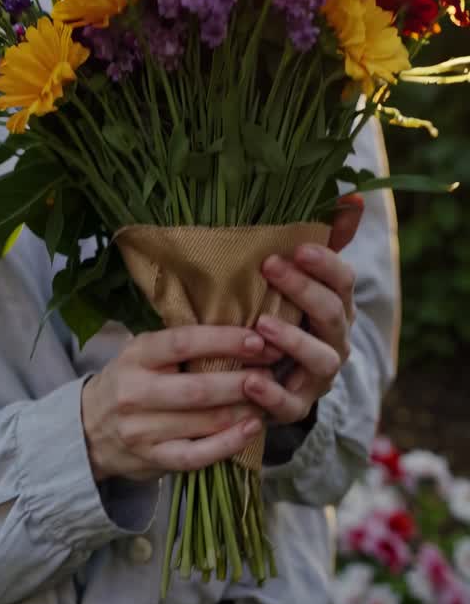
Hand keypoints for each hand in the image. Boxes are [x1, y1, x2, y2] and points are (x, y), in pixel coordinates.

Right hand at [81, 326, 280, 481]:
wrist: (86, 429)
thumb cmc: (129, 382)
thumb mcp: (141, 353)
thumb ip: (178, 344)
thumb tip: (238, 328)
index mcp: (135, 356)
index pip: (182, 343)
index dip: (223, 341)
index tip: (257, 339)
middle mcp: (135, 392)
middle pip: (199, 388)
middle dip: (243, 380)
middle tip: (274, 371)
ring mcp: (142, 430)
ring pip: (204, 421)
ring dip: (244, 409)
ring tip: (270, 397)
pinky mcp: (152, 460)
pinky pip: (198, 455)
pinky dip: (229, 443)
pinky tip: (252, 428)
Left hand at [240, 196, 363, 424]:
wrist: (276, 377)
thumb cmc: (283, 314)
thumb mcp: (297, 278)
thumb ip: (322, 240)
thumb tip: (353, 197)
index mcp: (336, 306)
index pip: (343, 281)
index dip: (325, 264)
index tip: (299, 247)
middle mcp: (335, 340)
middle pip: (331, 314)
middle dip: (303, 290)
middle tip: (270, 266)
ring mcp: (319, 375)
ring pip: (321, 360)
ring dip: (293, 341)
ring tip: (263, 325)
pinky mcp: (297, 405)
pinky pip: (291, 405)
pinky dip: (272, 395)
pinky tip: (250, 380)